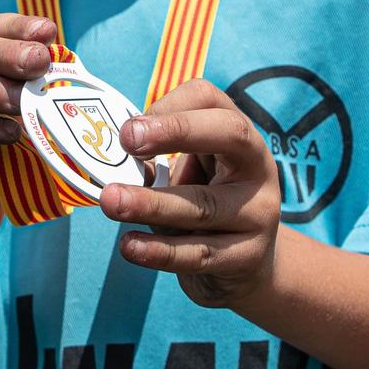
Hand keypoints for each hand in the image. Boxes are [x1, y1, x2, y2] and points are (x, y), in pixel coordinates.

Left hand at [102, 79, 283, 309]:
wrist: (248, 267)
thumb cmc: (204, 207)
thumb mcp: (187, 175)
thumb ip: (155, 163)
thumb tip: (108, 158)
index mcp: (239, 137)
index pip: (211, 100)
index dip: (170, 106)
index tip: (129, 128)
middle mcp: (258, 168)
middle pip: (229, 134)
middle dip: (176, 131)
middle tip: (127, 140)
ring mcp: (260, 213)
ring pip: (204, 205)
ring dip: (151, 203)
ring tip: (111, 201)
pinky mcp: (247, 257)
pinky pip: (198, 253)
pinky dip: (159, 251)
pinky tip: (130, 246)